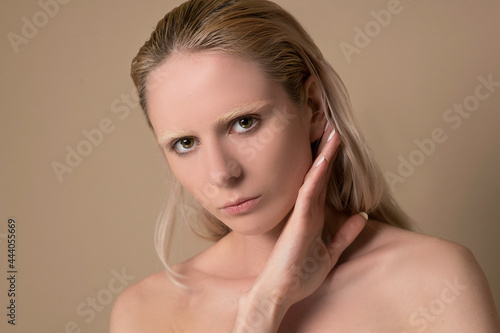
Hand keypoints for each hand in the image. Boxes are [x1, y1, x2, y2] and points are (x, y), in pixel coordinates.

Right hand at [232, 124, 367, 331]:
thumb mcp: (331, 253)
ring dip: (324, 154)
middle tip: (334, 125)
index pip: (324, 183)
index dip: (331, 162)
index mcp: (314, 216)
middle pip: (319, 174)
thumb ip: (345, 234)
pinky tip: (324, 160)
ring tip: (332, 131)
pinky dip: (316, 176)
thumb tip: (362, 216)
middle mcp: (307, 210)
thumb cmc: (300, 274)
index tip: (338, 141)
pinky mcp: (299, 221)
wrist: (280, 291)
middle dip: (328, 150)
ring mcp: (302, 213)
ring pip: (314, 178)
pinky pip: (309, 194)